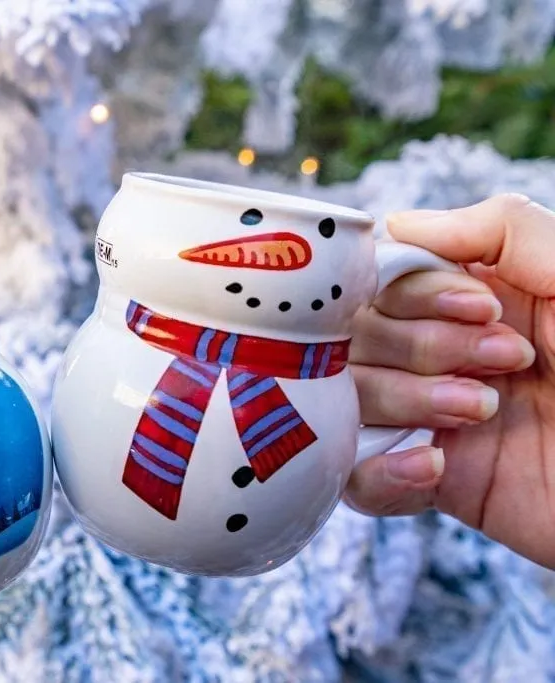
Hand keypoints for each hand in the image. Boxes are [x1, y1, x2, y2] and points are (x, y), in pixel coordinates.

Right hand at [347, 193, 554, 568]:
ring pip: (350, 400)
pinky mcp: (436, 484)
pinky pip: (358, 480)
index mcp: (479, 302)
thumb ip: (503, 229)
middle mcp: (446, 355)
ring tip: (481, 413)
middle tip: (507, 364)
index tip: (482, 307)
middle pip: (360, 337)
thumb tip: (398, 224)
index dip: (415, 291)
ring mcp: (434, 419)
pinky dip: (378, 472)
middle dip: (421, 345)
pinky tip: (433, 466)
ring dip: (405, 401)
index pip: (389, 280)